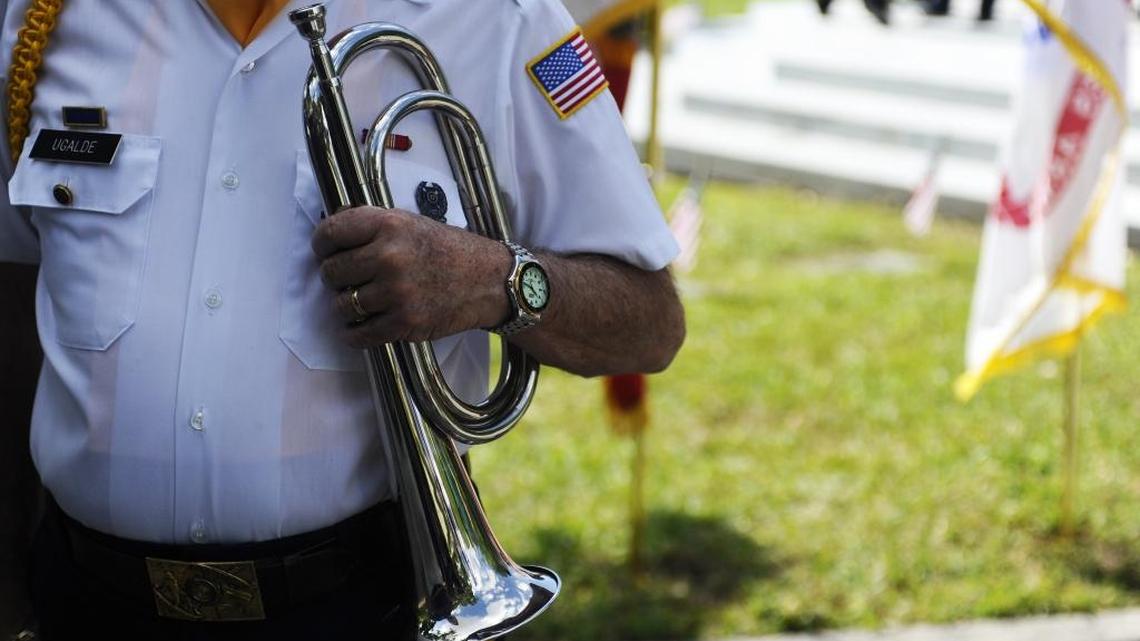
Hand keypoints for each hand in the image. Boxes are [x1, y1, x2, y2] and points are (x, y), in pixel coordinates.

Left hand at [311, 207, 510, 347]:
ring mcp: (396, 292)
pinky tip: (358, 327)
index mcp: (389, 225)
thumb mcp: (411, 223)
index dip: (321, 245)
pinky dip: (353, 334)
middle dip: (335, 277)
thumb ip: (371, 226)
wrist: (489, 281)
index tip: (325, 251)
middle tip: (348, 278)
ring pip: (341, 305)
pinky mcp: (405, 323)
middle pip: (331, 272)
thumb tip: (331, 234)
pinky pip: (358, 335)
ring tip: (360, 301)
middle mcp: (389, 257)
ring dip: (345, 306)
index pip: (330, 233)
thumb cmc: (449, 250)